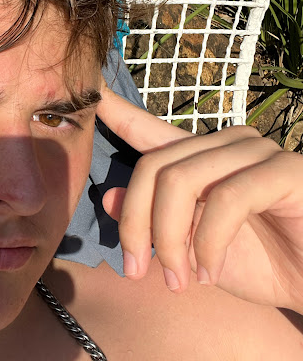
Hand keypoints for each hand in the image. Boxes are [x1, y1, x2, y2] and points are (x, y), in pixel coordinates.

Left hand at [97, 82, 302, 313]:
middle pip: (153, 167)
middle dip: (137, 225)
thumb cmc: (260, 262)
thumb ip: (153, 222)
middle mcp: (223, 144)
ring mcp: (255, 152)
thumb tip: (108, 197)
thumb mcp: (191, 248)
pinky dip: (208, 243)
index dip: (116, 111)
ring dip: (169, 239)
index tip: (90, 93)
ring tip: (177, 280)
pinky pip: (226, 199)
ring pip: (181, 180)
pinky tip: (208, 271)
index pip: (148, 129)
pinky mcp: (284, 170)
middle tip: (137, 271)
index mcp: (198, 158)